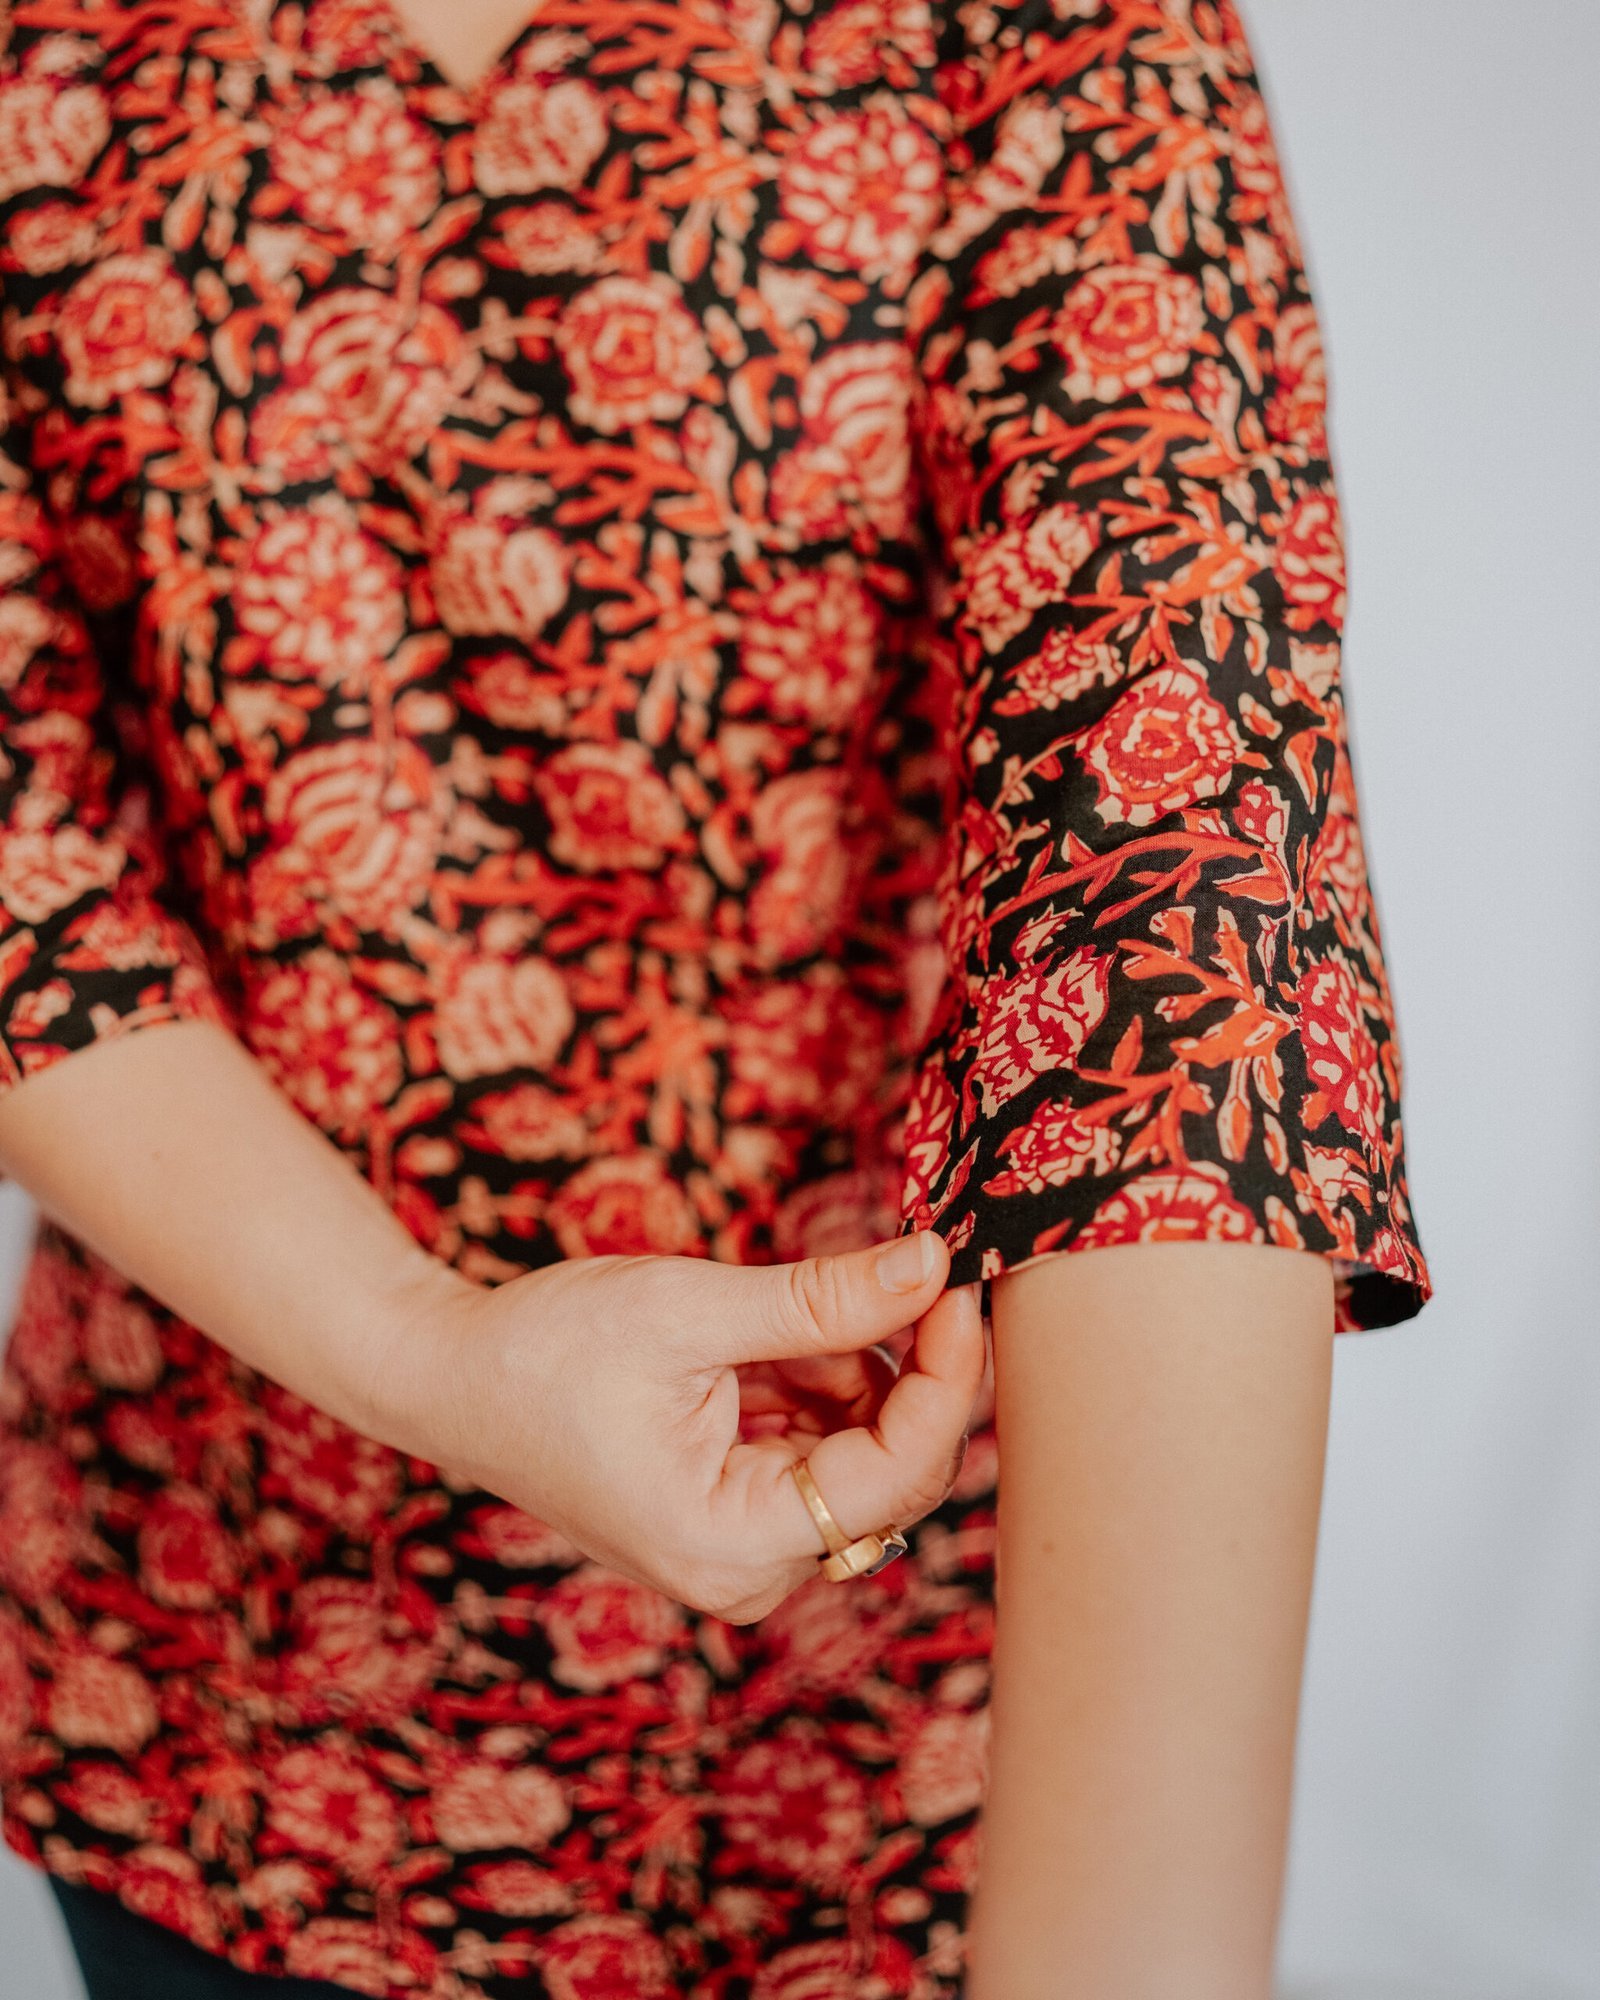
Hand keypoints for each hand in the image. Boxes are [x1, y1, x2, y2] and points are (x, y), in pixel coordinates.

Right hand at [384, 1232, 985, 1623]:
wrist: (449, 1379)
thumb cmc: (547, 1348)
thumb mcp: (691, 1308)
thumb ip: (822, 1298)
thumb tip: (934, 1263)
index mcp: (731, 1543)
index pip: (896, 1474)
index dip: (947, 1377)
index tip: (960, 1283)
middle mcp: (747, 1574)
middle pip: (893, 1476)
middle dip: (903, 1370)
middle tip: (901, 1272)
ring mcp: (742, 1556)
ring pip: (863, 1461)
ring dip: (851, 1375)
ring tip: (775, 1320)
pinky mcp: (736, 1526)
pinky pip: (820, 1458)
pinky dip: (816, 1391)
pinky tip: (764, 1351)